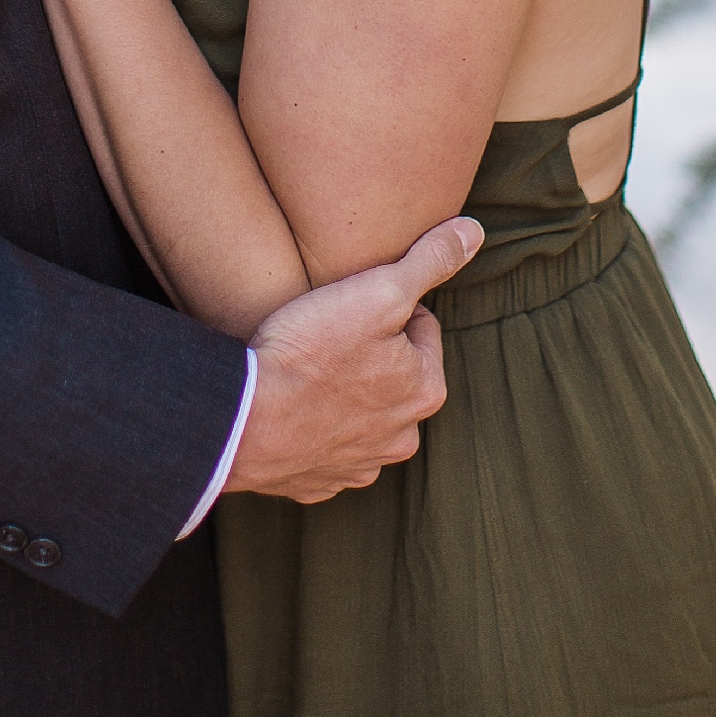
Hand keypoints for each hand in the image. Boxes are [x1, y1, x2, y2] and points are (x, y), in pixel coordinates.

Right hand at [223, 216, 483, 503]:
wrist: (243, 420)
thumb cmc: (311, 351)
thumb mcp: (378, 290)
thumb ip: (431, 260)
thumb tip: (473, 232)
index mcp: (425, 391)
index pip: (420, 326)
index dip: (384, 305)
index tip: (350, 305)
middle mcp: (401, 437)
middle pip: (395, 374)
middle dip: (370, 354)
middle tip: (328, 335)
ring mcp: (359, 466)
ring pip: (363, 413)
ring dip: (345, 393)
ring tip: (307, 369)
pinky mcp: (319, 484)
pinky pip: (325, 447)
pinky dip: (314, 426)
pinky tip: (291, 406)